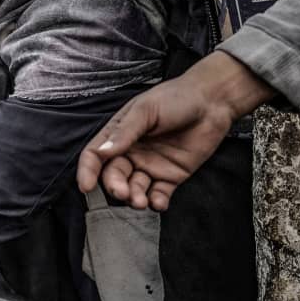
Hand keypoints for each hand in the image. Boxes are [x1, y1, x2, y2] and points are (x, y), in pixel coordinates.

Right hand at [76, 50, 273, 210]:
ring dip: (134, 198)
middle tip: (123, 192)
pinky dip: (156, 203)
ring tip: (140, 202)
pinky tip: (158, 203)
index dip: (87, 171)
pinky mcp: (171, 177)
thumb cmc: (177, 98)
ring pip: (134, 189)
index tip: (86, 187)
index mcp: (119, 135)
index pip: (95, 156)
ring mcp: (150, 166)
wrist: (213, 101)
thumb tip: (102, 152)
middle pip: (114, 176)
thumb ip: (124, 133)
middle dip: (115, 187)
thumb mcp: (146, 110)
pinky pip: (158, 195)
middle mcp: (131, 153)